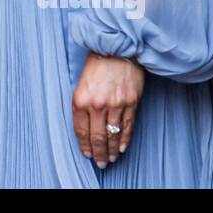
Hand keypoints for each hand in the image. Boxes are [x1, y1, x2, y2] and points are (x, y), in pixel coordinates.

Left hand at [72, 52, 144, 168]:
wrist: (117, 49)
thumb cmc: (97, 65)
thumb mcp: (81, 84)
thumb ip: (82, 104)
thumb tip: (85, 127)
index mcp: (81, 99)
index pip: (81, 130)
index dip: (84, 145)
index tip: (87, 154)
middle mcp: (97, 104)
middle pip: (97, 137)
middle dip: (98, 153)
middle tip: (100, 163)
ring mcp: (115, 104)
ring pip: (113, 135)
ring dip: (112, 150)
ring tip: (110, 159)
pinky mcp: (131, 103)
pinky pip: (127, 126)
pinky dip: (124, 139)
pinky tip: (122, 148)